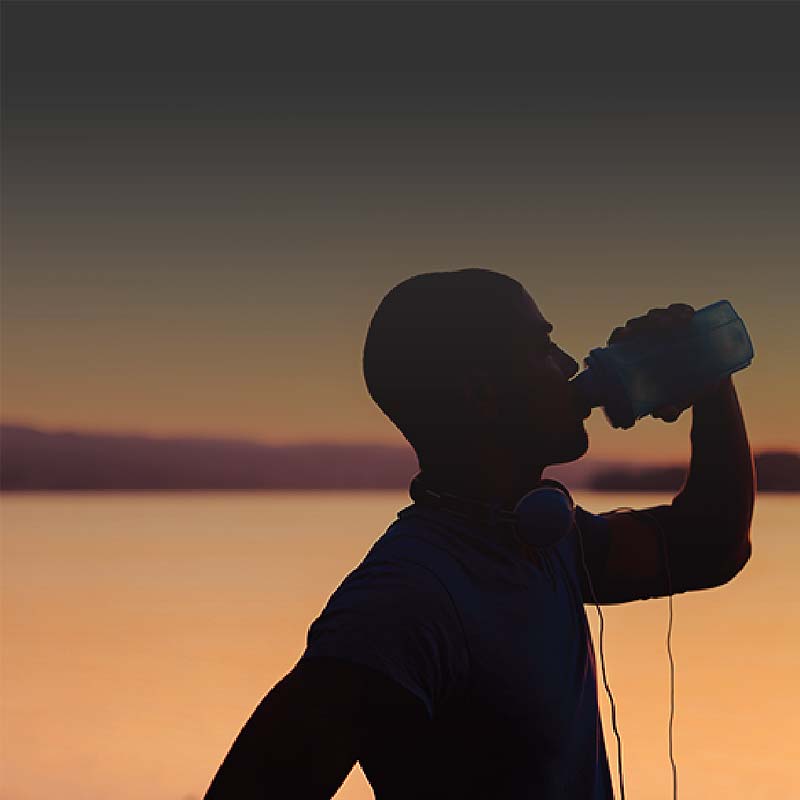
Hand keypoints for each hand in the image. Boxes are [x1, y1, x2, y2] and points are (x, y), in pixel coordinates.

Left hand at [607, 303, 695, 422]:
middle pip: (637, 324)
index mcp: (634, 354)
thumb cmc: (680, 394)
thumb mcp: (674, 404)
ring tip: (677, 323)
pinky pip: (679, 311)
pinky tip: (689, 315)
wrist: (709, 384)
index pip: (619, 340)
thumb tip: (663, 413)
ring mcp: (664, 329)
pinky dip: (682, 310)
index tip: (624, 336)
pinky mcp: (683, 323)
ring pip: (657, 315)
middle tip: (658, 329)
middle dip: (644, 323)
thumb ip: (667, 411)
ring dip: (664, 315)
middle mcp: (646, 338)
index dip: (619, 335)